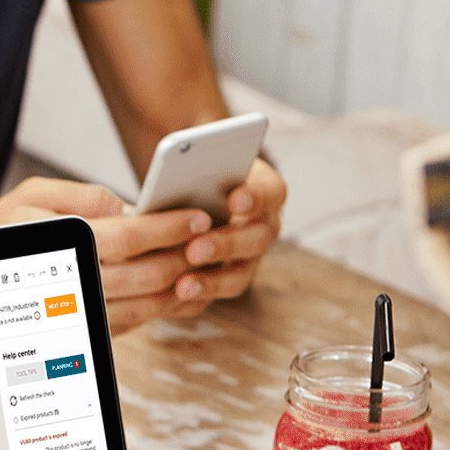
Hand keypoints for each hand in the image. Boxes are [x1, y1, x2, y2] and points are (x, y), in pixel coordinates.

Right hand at [0, 160, 283, 334]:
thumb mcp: (31, 195)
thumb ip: (81, 197)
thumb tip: (125, 208)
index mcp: (61, 243)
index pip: (127, 237)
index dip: (167, 228)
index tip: (197, 218)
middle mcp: (69, 282)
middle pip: (142, 273)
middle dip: (182, 257)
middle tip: (212, 241)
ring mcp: (75, 312)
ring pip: (141, 305)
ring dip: (177, 289)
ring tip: (202, 268)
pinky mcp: (81, 330)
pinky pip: (129, 325)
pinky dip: (158, 311)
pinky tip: (178, 293)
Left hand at [183, 155, 284, 309]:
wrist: (184, 193)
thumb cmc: (193, 171)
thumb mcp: (196, 158)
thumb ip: (195, 158)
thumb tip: (178, 155)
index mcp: (261, 189)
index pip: (271, 192)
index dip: (257, 197)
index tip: (235, 199)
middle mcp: (262, 224)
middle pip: (257, 238)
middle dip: (226, 244)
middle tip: (195, 249)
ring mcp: (248, 255)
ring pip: (241, 273)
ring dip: (214, 280)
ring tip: (184, 284)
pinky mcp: (228, 277)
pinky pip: (220, 291)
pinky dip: (202, 294)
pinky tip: (177, 294)